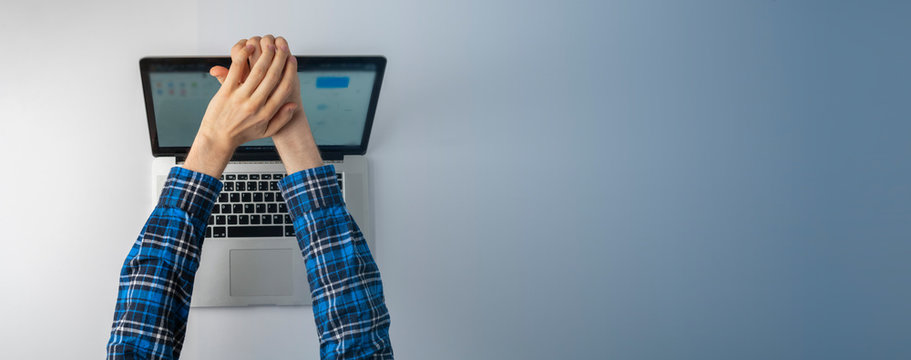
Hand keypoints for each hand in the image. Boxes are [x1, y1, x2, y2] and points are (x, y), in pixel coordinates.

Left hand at [209, 35, 323, 172]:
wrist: (217, 139)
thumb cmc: (242, 134)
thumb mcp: (266, 131)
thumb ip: (281, 119)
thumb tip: (293, 105)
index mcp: (266, 113)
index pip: (284, 89)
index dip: (290, 72)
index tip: (293, 60)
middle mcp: (255, 105)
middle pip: (272, 77)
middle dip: (280, 60)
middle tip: (284, 48)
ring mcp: (240, 98)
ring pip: (257, 72)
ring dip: (265, 56)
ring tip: (271, 45)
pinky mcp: (225, 92)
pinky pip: (235, 70)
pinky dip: (243, 57)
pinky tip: (249, 47)